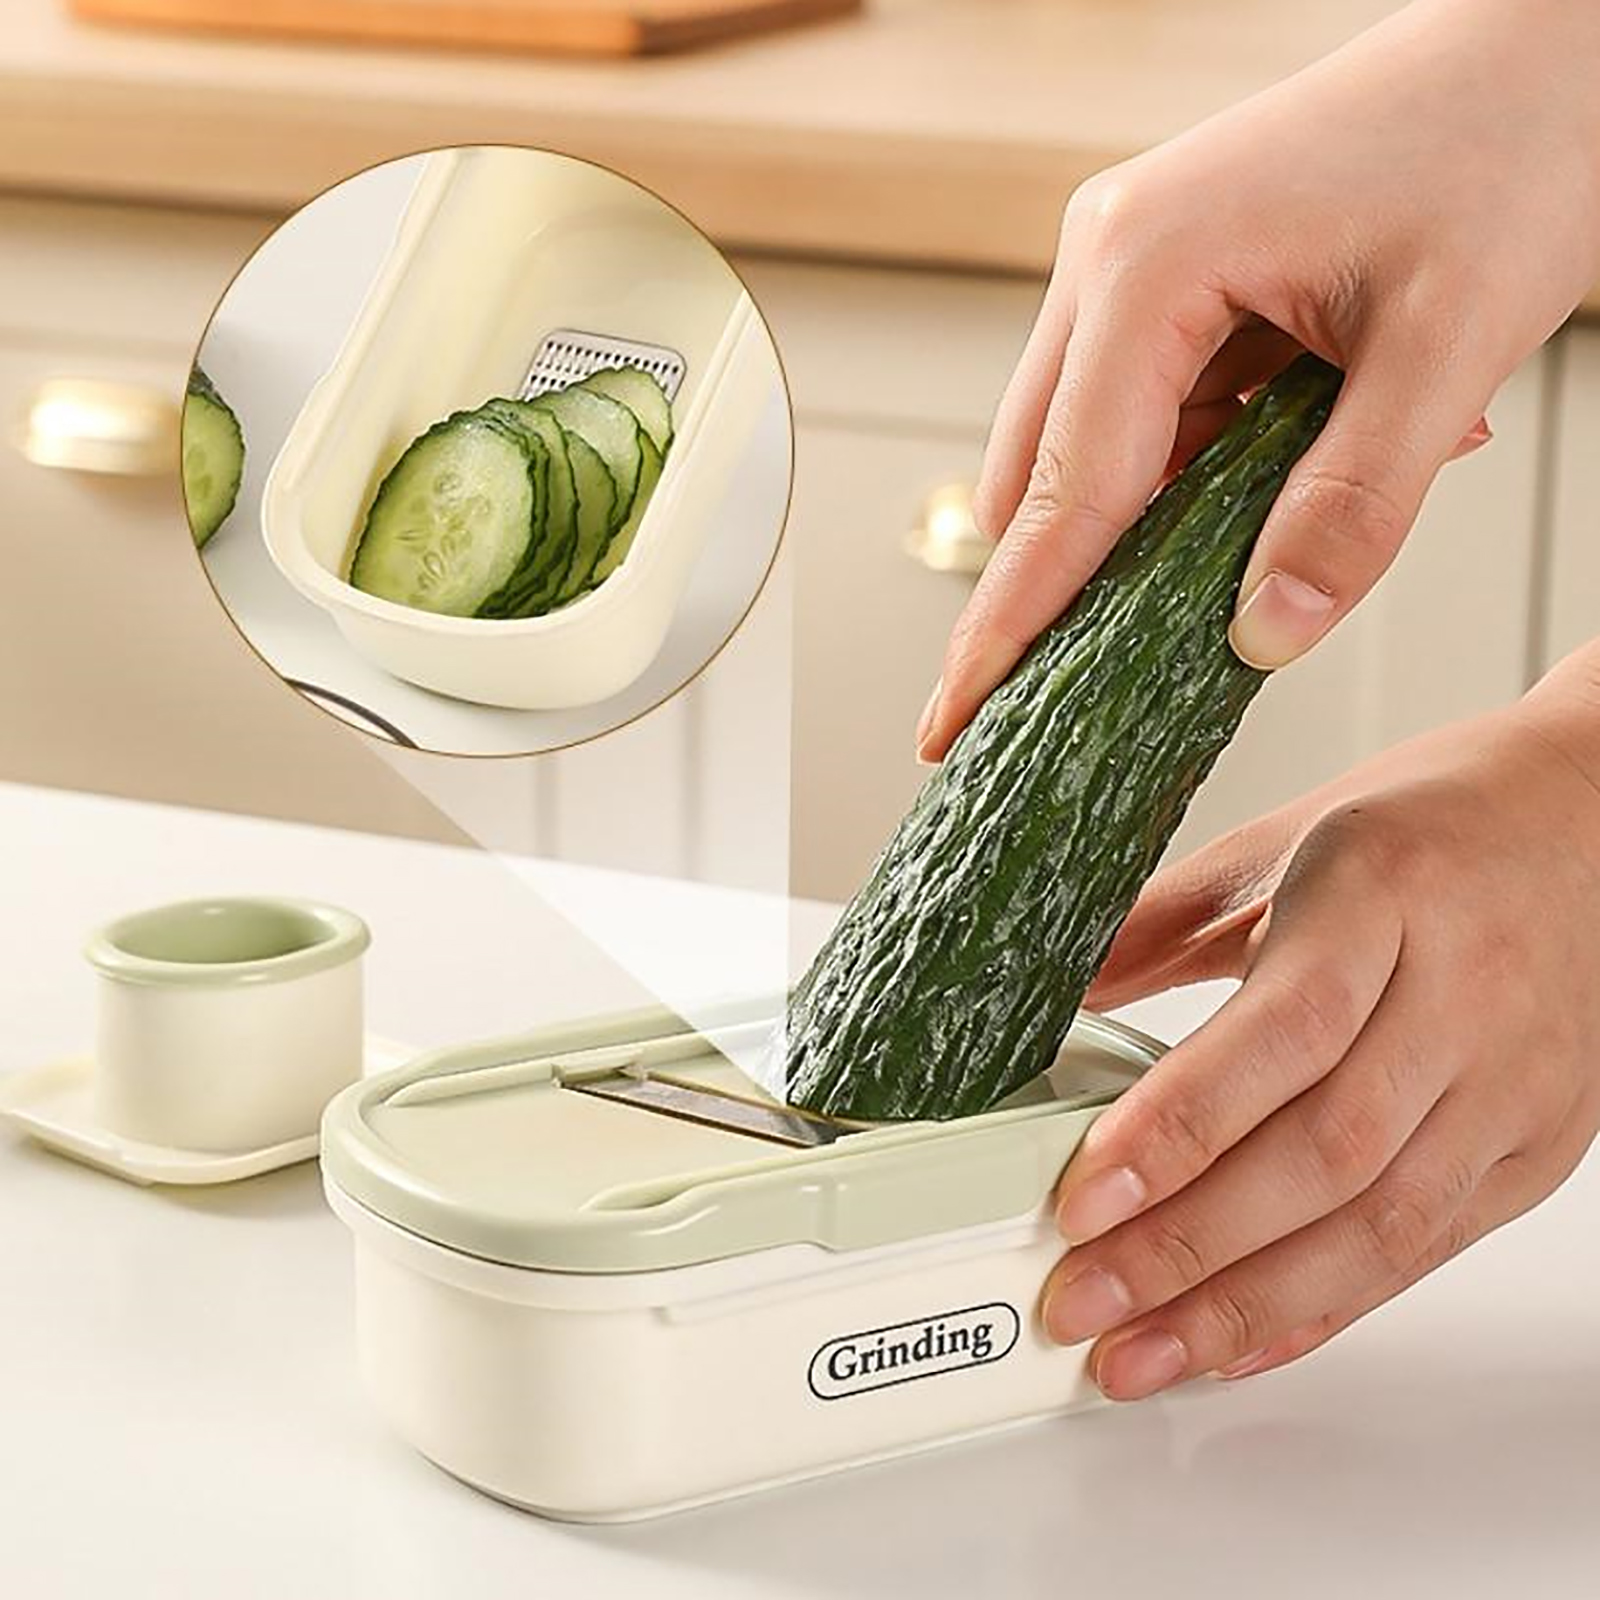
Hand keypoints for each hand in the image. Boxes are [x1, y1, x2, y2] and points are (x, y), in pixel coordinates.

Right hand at [918, 0, 1599, 761]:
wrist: (1554, 34)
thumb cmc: (1513, 136)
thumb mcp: (1451, 341)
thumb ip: (1354, 505)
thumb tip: (1267, 637)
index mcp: (1148, 265)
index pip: (1059, 492)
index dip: (1008, 624)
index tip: (954, 716)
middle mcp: (1111, 261)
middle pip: (1039, 477)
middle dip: (1050, 591)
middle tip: (1052, 699)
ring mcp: (1132, 267)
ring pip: (1091, 452)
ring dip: (1149, 530)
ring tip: (1256, 540)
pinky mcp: (1173, 280)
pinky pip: (1150, 417)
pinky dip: (1197, 479)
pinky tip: (1285, 474)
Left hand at [1041, 643, 1599, 1398]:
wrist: (1599, 820)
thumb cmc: (1433, 820)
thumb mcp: (1286, 836)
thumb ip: (1165, 920)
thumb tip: (1052, 997)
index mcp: (1385, 891)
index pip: (1285, 1031)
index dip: (1181, 1125)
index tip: (1084, 1195)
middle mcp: (1465, 992)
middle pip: (1328, 1150)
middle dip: (1190, 1246)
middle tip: (1081, 1297)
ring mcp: (1515, 1081)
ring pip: (1382, 1224)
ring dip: (1247, 1306)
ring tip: (1139, 1354)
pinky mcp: (1538, 1144)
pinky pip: (1430, 1246)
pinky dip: (1329, 1307)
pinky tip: (1240, 1341)